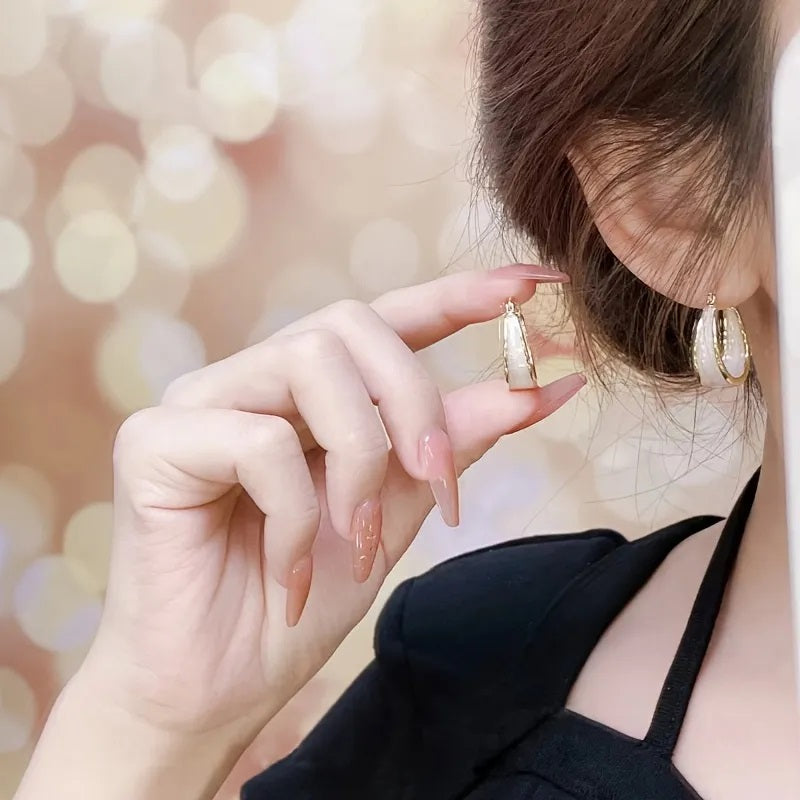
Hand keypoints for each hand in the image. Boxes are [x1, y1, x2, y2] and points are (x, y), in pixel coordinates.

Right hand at [80, 264, 583, 742]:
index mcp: (305, 396)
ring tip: (358, 536)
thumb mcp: (390, 517)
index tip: (532, 284)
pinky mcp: (153, 442)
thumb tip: (529, 393)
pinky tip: (288, 570)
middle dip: (414, 401)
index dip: (456, 296)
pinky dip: (299, 512)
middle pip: (350, 325)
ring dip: (360, 457)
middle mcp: (250, 381)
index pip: (383, 320)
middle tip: (440, 483)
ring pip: (309, 362)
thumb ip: (443, 449)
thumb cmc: (296, 603)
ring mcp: (198, 403)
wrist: (211, 695)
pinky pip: (259, 440)